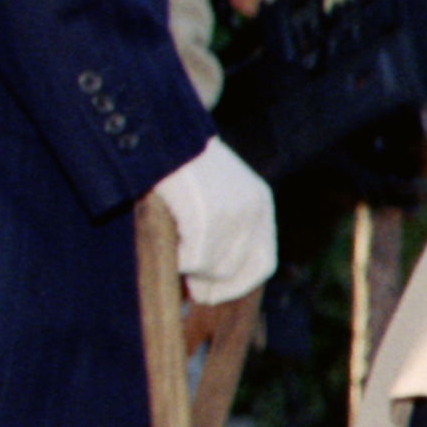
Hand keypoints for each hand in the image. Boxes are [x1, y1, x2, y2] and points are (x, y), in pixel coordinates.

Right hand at [152, 137, 276, 305]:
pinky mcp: (206, 217)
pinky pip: (191, 260)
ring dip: (190, 269)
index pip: (264, 263)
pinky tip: (167, 240)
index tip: (216, 296)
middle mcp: (253, 211)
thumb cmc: (182, 163)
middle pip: (233, 271)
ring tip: (174, 250)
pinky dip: (176, 259)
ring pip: (212, 269)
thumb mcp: (215, 192)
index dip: (240, 285)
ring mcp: (231, 215)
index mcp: (260, 204)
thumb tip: (209, 283)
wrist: (162, 130)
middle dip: (209, 285)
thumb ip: (222, 228)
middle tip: (189, 290)